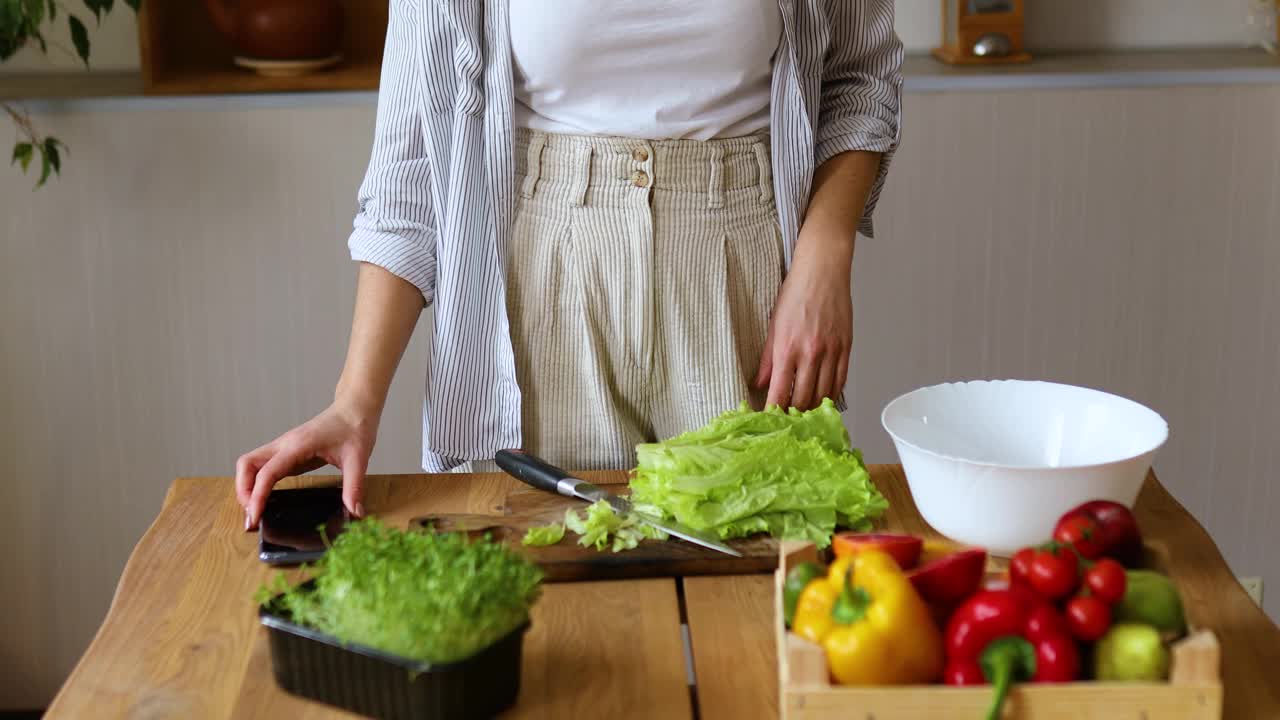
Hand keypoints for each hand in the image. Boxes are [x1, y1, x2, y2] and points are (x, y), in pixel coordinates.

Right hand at [235, 398, 377, 529]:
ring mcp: (284, 448)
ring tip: (255, 509)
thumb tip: (355, 513)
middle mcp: (284, 445)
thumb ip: (354, 487)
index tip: (254, 517)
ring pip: (250, 464)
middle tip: (252, 515)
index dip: (257, 496)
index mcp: (298, 445)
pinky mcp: (288, 453)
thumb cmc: (355, 428)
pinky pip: (263, 467)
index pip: (267, 472)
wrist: (354, 410)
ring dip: (246, 486)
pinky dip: (258, 483)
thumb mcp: (358, 459)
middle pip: (246, 465)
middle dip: (243, 490)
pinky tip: (265, 498)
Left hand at [754, 239, 852, 409]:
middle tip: (788, 423)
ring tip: (805, 416)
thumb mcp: (773, 325)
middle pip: (804, 398)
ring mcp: (831, 352)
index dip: (775, 412)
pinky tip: (825, 400)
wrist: (823, 272)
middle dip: (795, 415)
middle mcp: (811, 353)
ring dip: (814, 408)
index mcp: (788, 348)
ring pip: (824, 394)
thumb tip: (759, 383)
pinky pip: (840, 380)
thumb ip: (767, 358)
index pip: (780, 392)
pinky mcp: (846, 348)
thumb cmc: (795, 294)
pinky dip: (832, 394)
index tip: (770, 422)